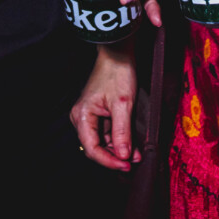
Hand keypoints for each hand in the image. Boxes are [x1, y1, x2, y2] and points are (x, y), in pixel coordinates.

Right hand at [70, 44, 138, 169]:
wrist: (119, 53)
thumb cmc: (118, 73)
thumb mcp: (123, 104)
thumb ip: (122, 132)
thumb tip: (124, 156)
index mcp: (82, 115)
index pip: (92, 149)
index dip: (108, 161)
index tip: (126, 165)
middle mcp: (82, 117)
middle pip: (96, 147)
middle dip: (115, 156)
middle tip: (133, 162)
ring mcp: (90, 115)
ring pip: (102, 141)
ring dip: (119, 149)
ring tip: (136, 154)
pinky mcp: (99, 113)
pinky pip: (107, 132)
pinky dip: (119, 139)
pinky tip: (132, 144)